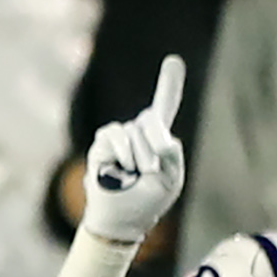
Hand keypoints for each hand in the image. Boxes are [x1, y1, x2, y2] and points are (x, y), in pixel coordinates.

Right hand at [80, 54, 186, 246]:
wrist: (122, 216)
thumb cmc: (149, 199)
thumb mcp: (170, 179)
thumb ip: (171, 154)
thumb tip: (162, 134)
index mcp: (160, 139)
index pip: (165, 106)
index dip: (169, 84)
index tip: (174, 60)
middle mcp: (139, 132)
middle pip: (153, 122)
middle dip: (156, 148)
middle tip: (150, 171)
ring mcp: (120, 136)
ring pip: (135, 133)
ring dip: (139, 158)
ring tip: (134, 175)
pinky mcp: (103, 142)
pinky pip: (115, 137)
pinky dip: (122, 155)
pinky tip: (121, 170)